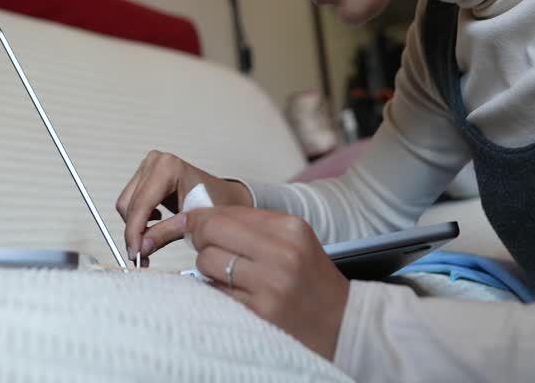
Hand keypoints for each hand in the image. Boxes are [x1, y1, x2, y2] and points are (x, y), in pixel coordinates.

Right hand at [115, 150, 252, 263]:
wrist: (223, 195)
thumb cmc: (215, 202)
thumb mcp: (192, 221)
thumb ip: (164, 234)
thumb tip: (142, 248)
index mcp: (169, 167)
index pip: (141, 204)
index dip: (134, 232)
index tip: (134, 253)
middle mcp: (155, 162)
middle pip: (130, 205)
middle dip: (134, 233)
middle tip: (142, 255)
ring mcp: (148, 167)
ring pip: (126, 204)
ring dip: (134, 227)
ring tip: (150, 242)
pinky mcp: (145, 176)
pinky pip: (130, 201)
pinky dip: (137, 219)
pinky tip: (154, 225)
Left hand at [182, 207, 348, 360]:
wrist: (341, 321)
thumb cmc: (310, 277)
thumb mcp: (294, 239)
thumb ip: (252, 224)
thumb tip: (198, 216)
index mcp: (290, 228)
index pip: (225, 213)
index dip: (201, 218)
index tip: (192, 223)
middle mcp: (282, 254)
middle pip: (211, 233)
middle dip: (200, 238)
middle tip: (206, 246)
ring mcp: (270, 285)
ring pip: (206, 263)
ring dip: (208, 268)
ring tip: (228, 273)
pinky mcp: (259, 313)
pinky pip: (216, 293)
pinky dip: (217, 290)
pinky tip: (235, 292)